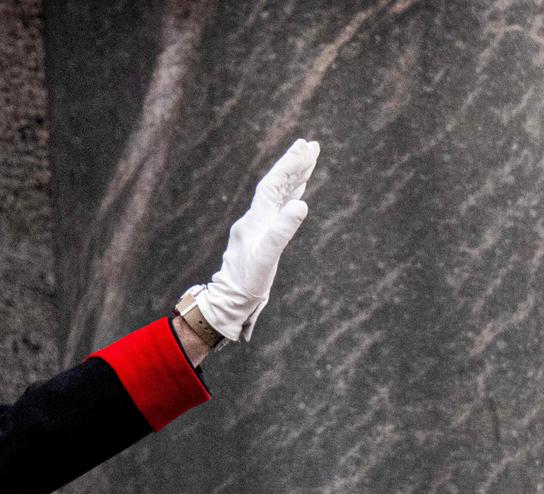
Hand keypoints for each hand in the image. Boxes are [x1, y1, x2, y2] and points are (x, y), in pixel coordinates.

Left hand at [197, 138, 319, 341]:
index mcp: (255, 220)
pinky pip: (278, 208)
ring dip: (294, 177)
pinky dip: (290, 195)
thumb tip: (300, 204)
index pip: (273, 185)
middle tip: (312, 145)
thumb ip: (282, 231)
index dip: (288, 166)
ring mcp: (258, 225)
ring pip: (278, 195)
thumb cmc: (248, 281)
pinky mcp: (261, 235)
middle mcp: (255, 218)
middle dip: (294, 164)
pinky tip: (298, 190)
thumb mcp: (267, 257)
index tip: (305, 147)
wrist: (230, 298)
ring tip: (310, 159)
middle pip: (275, 184)